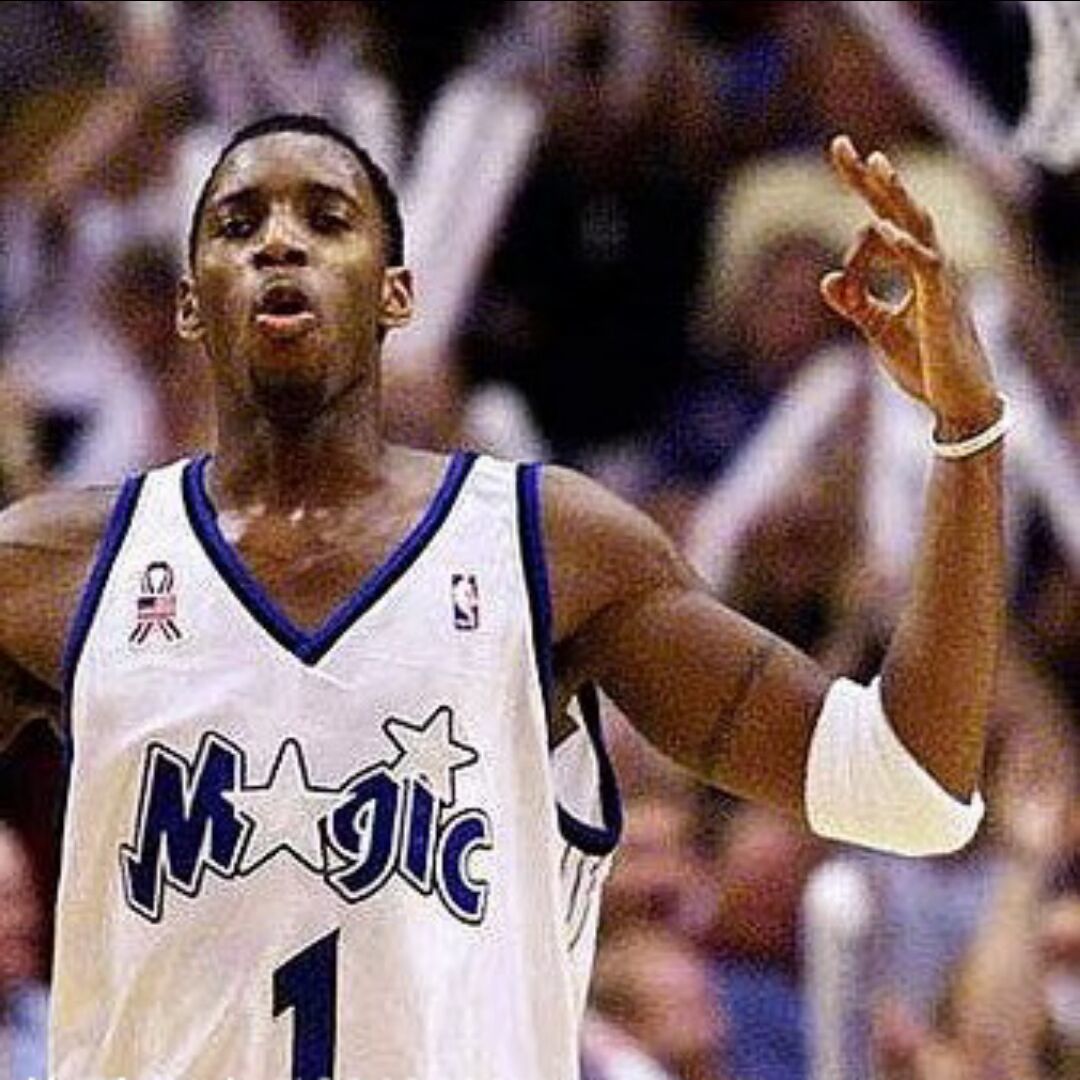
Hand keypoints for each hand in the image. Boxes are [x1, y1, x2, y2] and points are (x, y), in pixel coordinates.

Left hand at [821, 135, 1001, 439]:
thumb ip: (855, 304)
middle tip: (842, 144)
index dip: (860, 194)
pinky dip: (905, 250)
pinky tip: (884, 231)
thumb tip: (825, 279)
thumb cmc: (924, 365)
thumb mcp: (878, 331)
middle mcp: (929, 265)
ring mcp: (939, 283)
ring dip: (894, 198)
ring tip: (874, 167)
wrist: (957, 405)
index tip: (836, 163)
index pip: (883, 219)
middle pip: (900, 210)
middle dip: (872, 179)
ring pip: (918, 228)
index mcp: (913, 268)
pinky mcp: (943, 306)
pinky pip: (926, 268)